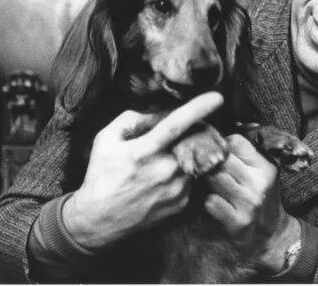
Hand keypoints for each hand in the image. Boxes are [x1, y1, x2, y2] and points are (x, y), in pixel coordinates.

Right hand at [63, 92, 223, 248]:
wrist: (100, 220)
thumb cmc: (101, 175)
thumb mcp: (106, 139)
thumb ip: (132, 119)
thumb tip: (159, 113)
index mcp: (144, 151)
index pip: (176, 124)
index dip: (198, 108)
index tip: (217, 97)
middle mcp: (165, 170)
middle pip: (191, 139)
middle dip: (191, 131)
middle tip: (176, 135)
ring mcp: (176, 189)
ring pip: (192, 158)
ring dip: (184, 152)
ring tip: (161, 160)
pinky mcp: (182, 202)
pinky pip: (190, 176)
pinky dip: (182, 171)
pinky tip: (162, 178)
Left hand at [205, 134, 300, 273]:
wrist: (270, 235)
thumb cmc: (262, 197)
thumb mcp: (264, 172)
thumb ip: (250, 150)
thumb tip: (238, 124)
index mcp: (265, 167)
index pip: (236, 141)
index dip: (223, 144)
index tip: (219, 151)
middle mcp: (258, 183)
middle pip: (222, 159)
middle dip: (211, 161)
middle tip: (205, 164)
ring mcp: (248, 203)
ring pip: (213, 178)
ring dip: (206, 180)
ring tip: (208, 181)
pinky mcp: (237, 222)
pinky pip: (211, 202)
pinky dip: (208, 201)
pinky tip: (212, 201)